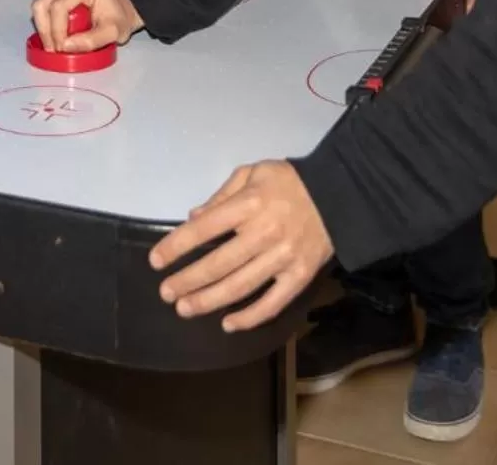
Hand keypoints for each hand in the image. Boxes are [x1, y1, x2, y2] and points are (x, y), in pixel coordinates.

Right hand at [29, 0, 143, 52]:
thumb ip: (91, 41)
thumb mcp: (113, 33)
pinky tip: (55, 37)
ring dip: (43, 28)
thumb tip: (64, 46)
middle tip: (53, 50)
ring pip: (39, 6)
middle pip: (43, 4)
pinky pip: (43, 9)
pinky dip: (45, 25)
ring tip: (54, 45)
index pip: (59, 7)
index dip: (56, 30)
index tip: (61, 49)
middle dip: (45, 30)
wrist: (124, 9)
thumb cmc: (120, 19)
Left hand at [150, 160, 333, 331]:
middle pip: (218, 264)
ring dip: (209, 301)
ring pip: (240, 287)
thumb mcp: (252, 173)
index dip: (176, 247)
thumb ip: (221, 195)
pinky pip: (273, 303)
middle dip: (187, 281)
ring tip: (185, 309)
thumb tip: (193, 218)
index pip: (203, 229)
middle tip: (166, 293)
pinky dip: (250, 317)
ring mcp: (283, 258)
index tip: (156, 261)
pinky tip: (228, 323)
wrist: (340, 195)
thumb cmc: (289, 182)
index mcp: (249, 204)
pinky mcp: (300, 277)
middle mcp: (263, 233)